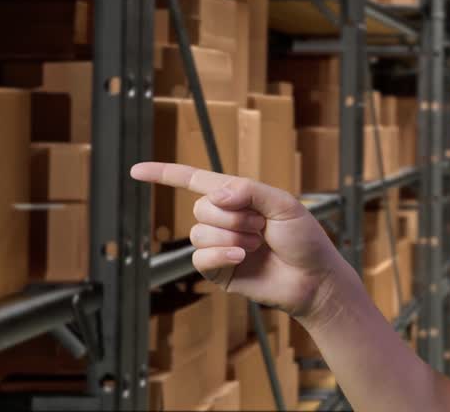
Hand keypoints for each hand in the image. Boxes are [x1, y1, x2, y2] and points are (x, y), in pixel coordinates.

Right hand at [130, 162, 348, 321]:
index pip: (196, 180)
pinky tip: (242, 256)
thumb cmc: (305, 239)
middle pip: (201, 206)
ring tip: (258, 243)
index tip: (136, 170)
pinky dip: (221, 253)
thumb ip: (250, 191)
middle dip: (234, 215)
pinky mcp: (218, 271)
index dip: (166, 174)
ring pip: (199, 232)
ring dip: (232, 235)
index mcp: (239, 197)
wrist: (313, 278)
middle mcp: (225, 220)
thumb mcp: (284, 205)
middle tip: (262, 226)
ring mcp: (219, 246)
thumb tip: (215, 194)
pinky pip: (200, 257)